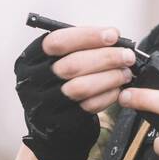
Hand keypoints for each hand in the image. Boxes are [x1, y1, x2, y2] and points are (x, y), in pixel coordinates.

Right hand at [15, 25, 134, 159]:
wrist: (51, 124)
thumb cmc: (60, 83)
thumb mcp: (59, 61)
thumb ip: (81, 47)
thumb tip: (114, 38)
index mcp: (31, 59)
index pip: (57, 42)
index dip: (87, 36)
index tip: (113, 35)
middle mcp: (32, 81)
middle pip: (71, 65)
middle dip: (106, 57)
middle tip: (128, 56)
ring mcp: (43, 105)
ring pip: (80, 87)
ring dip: (110, 77)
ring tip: (125, 73)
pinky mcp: (59, 123)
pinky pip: (88, 107)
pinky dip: (108, 96)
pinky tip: (118, 90)